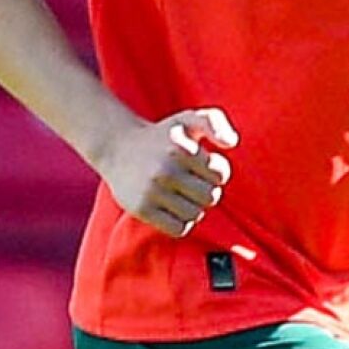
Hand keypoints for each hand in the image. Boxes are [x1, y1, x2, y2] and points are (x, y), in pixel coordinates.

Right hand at [93, 108, 236, 237]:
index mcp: (181, 147)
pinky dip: (180, 222)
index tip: (202, 167)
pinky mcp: (142, 209)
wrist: (117, 147)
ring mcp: (152, 191)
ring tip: (180, 195)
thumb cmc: (161, 136)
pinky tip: (172, 208)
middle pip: (210, 197)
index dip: (216, 172)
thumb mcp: (187, 119)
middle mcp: (166, 169)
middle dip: (205, 191)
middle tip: (191, 183)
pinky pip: (179, 229)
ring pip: (196, 215)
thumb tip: (231, 143)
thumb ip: (214, 121)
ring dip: (193, 208)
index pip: (220, 174)